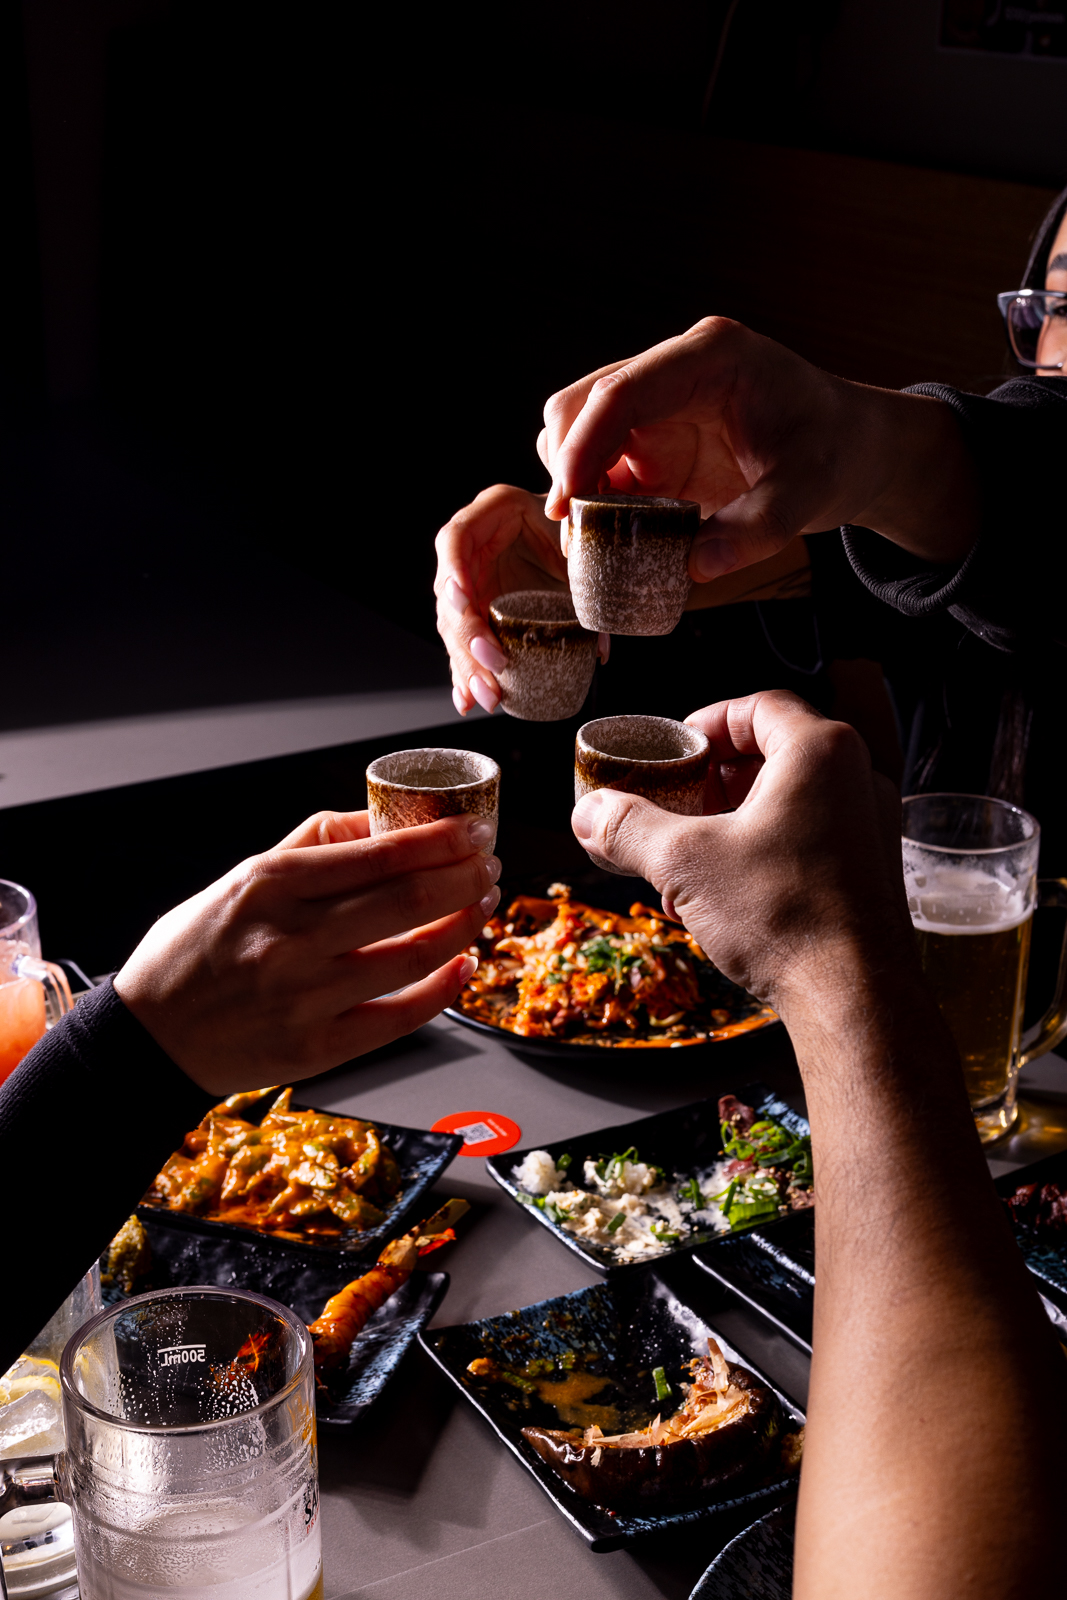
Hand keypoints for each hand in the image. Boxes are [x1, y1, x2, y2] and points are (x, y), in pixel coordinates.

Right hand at [114, 810, 500, 1093]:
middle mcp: (290, 939)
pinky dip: (444, 987)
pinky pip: (402, 1016)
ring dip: (465, 926)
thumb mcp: (241, 878)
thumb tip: (381, 821)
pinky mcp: (317, 1049)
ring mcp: (306, 998)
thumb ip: (312, 844)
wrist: (150, 1038)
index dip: (441, 839)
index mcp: (271, 883)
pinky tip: (463, 963)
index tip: (473, 829)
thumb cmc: (195, 949)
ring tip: (483, 905)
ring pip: (415, 956)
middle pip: (409, 900)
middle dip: (465, 877)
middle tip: (489, 865)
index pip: (379, 853)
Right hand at [434, 484, 607, 713]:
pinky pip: (464, 645)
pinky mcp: (479, 611)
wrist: (579, 532)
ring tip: (487, 695)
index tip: (464, 601)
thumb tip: (596, 647)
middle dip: (468, 636)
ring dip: (468, 664)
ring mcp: (471, 583)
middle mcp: (471, 549)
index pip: (455, 539)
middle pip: (449, 595)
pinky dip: (466, 673)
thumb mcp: (583, 536)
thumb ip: (590, 573)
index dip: (453, 571)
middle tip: (493, 666)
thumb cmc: (579, 525)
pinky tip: (466, 700)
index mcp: (491, 512)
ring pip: (454, 627)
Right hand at [538, 317, 978, 578]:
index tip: (566, 503)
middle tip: (578, 533)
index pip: (621, 391)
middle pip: (580, 404)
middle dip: (567, 467)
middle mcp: (673, 370)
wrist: (853, 448)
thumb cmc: (836, 452)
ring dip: (575, 484)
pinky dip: (593, 499)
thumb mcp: (811, 492)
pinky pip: (598, 463)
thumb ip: (757, 530)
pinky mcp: (651, 437)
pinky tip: (611, 536)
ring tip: (595, 538)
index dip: (582, 446)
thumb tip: (694, 567)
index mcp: (711, 358)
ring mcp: (657, 402)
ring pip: (576, 429)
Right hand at [569, 690, 914, 1017]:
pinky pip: (809, 838)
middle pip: (773, 754)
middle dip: (713, 781)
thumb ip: (630, 827)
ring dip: (731, 822)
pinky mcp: (871, 870)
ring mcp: (871, 827)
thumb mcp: (685, 862)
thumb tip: (588, 814)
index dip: (709, 722)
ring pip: (788, 802)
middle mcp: (857, 779)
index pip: (760, 706)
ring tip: (687, 862)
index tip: (676, 751)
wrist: (853, 997)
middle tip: (675, 803)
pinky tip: (720, 897)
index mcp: (820, 752)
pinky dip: (762, 850)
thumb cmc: (782, 914)